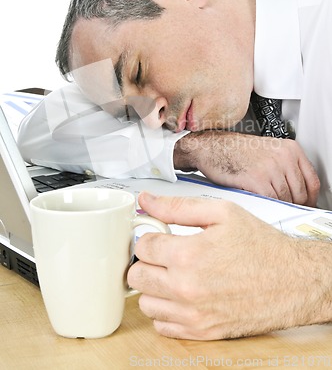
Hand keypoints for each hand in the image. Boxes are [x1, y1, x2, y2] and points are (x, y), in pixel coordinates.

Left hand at [128, 193, 331, 339]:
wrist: (292, 281)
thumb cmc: (261, 246)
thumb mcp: (222, 213)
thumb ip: (178, 206)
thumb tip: (146, 201)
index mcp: (188, 255)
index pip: (142, 247)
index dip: (150, 237)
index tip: (160, 237)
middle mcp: (186, 288)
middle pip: (136, 276)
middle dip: (147, 261)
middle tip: (164, 255)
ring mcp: (192, 314)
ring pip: (145, 303)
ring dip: (154, 287)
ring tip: (174, 274)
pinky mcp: (201, 332)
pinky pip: (162, 326)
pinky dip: (166, 310)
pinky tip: (181, 295)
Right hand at [174, 131, 319, 205]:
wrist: (212, 147)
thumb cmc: (235, 150)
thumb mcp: (269, 152)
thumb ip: (287, 168)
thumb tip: (299, 191)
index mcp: (290, 149)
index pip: (312, 181)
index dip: (310, 199)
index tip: (306, 206)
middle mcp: (283, 157)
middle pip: (301, 194)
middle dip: (294, 206)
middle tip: (285, 210)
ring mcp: (270, 168)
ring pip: (286, 199)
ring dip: (278, 207)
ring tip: (270, 207)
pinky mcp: (256, 179)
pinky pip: (270, 201)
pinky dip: (267, 206)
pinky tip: (261, 204)